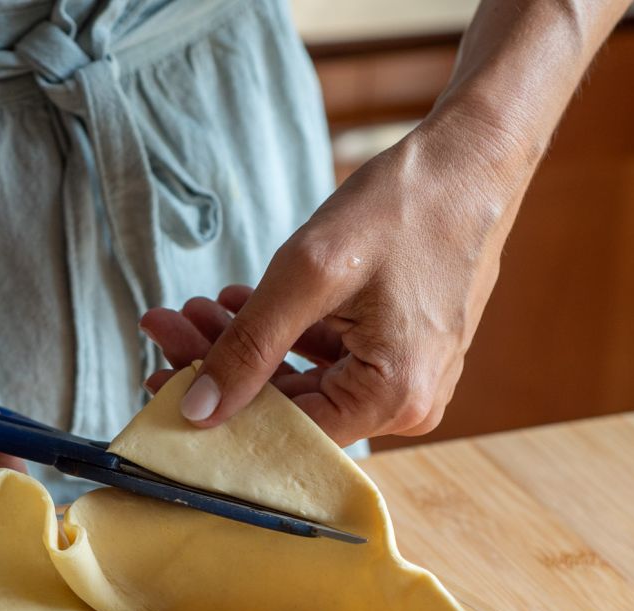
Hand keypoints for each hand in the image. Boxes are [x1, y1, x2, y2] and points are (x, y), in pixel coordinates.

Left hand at [141, 118, 517, 444]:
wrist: (474, 155)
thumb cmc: (407, 205)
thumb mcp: (310, 274)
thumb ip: (249, 346)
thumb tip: (197, 410)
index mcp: (393, 398)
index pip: (283, 430)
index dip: (217, 409)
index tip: (159, 376)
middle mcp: (406, 406)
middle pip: (289, 407)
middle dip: (222, 365)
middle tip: (167, 327)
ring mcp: (406, 382)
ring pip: (301, 381)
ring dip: (245, 346)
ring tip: (196, 308)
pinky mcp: (399, 355)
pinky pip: (326, 361)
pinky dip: (281, 335)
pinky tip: (237, 304)